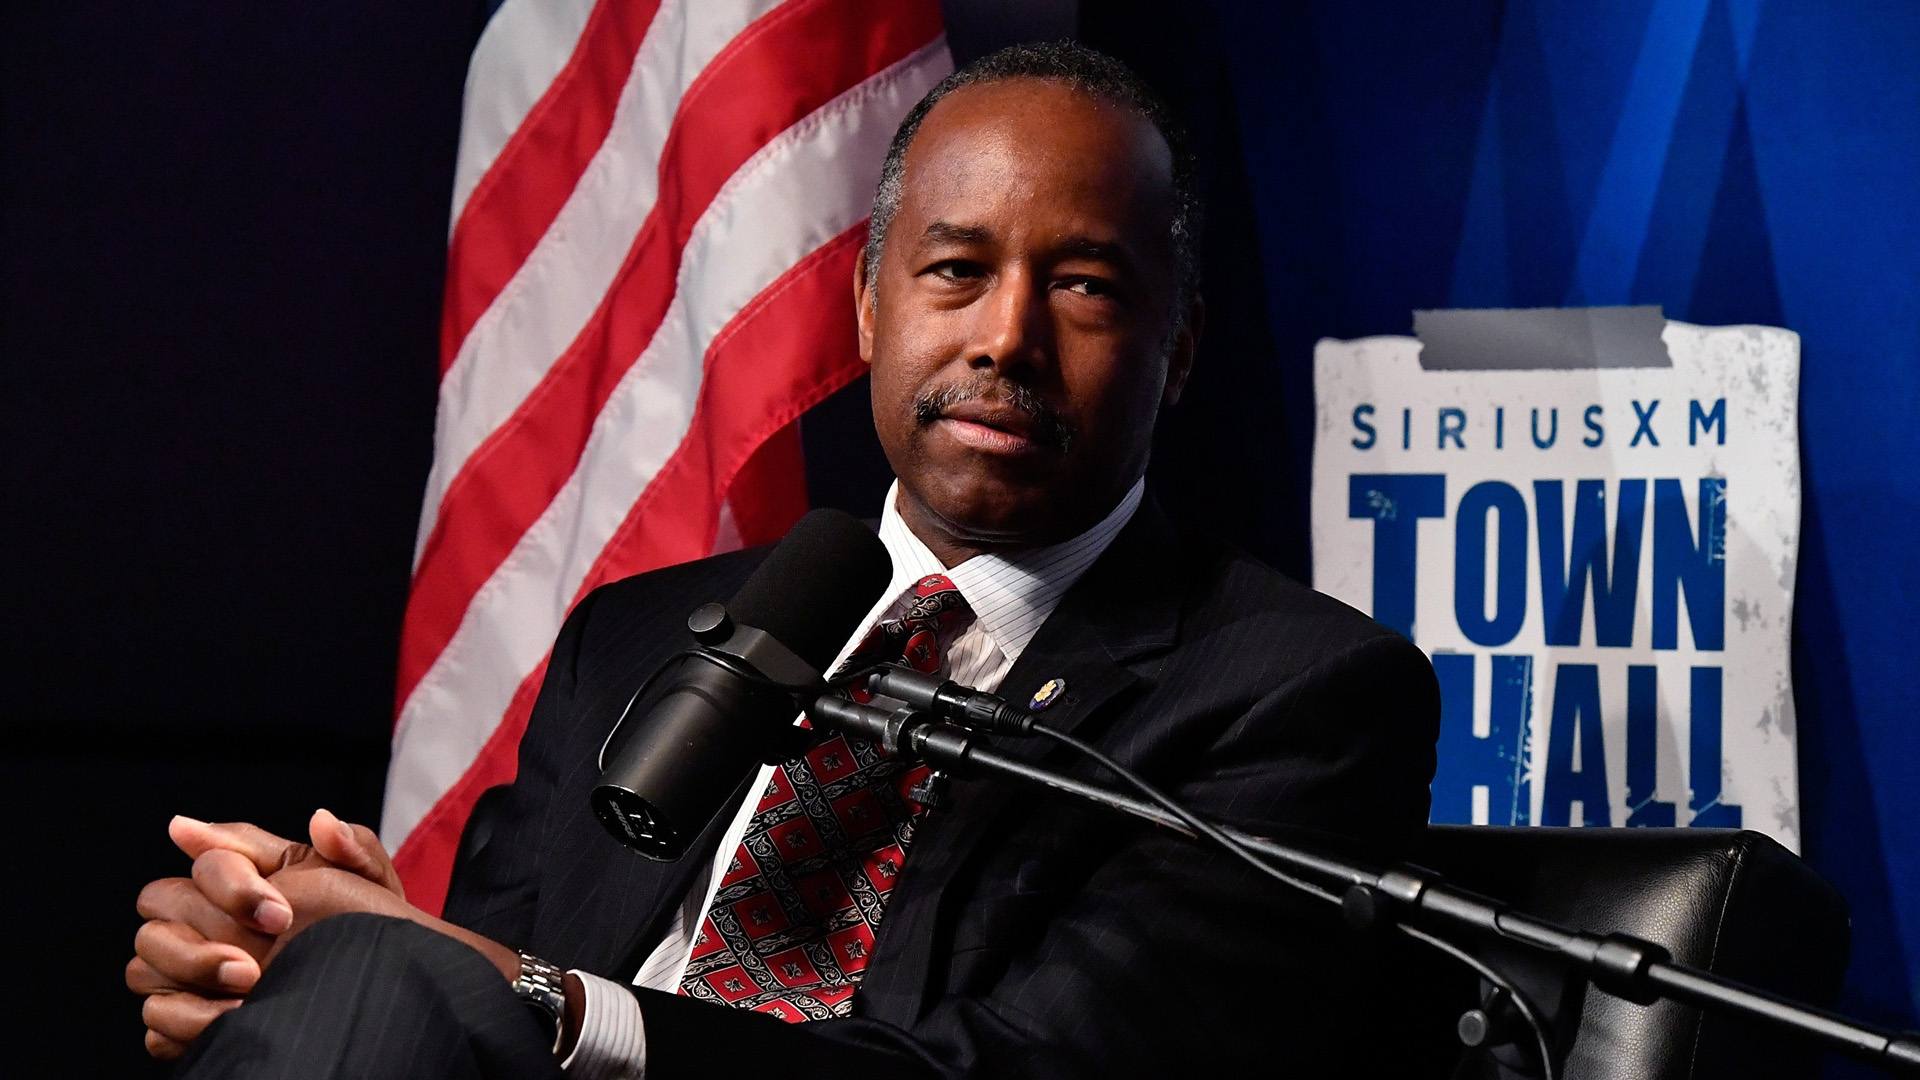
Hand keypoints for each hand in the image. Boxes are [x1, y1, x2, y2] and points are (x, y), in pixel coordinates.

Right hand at [126, 810, 402, 1058]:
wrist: (377, 983)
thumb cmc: (366, 926)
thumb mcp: (369, 885)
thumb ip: (351, 846)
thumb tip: (319, 820)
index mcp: (244, 875)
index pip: (207, 863)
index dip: (235, 888)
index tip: (282, 917)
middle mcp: (204, 917)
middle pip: (158, 906)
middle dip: (204, 937)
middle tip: (255, 963)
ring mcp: (186, 969)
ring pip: (143, 965)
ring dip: (194, 976)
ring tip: (251, 991)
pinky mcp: (184, 1019)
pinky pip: (156, 1020)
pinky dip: (187, 1022)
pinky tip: (234, 1021)